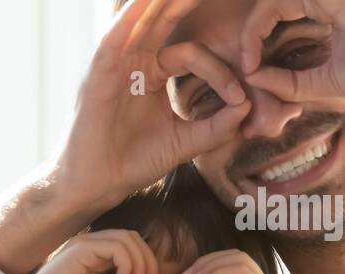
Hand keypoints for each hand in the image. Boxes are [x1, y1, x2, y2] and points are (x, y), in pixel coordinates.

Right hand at [18, 230, 163, 273]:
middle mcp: (92, 243)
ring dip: (140, 263)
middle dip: (148, 261)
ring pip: (127, 239)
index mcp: (98, 252)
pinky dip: (127, 264)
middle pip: (133, 238)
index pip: (132, 245)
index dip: (148, 264)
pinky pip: (116, 247)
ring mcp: (86, 242)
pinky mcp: (82, 247)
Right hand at [58, 0, 253, 204]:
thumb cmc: (134, 161)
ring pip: (142, 21)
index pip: (192, 54)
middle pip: (164, 21)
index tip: (238, 99)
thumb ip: (216, 126)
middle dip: (185, 3)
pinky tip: (143, 0)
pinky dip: (130, 16)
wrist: (98, 184)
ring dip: (159, 1)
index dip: (219, 72)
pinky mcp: (100, 72)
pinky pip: (116, 37)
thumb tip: (246, 106)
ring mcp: (117, 64)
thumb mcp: (185, 142)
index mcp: (153, 73)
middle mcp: (135, 62)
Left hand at [240, 0, 344, 102]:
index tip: (251, 69)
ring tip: (246, 59)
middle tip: (243, 62)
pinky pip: (277, 2)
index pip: (280, 10)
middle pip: (271, 4)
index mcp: (329, 7)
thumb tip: (252, 77)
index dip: (257, 37)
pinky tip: (253, 55)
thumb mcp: (325, 81)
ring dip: (249, 31)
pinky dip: (257, 27)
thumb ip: (289, 80)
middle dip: (249, 33)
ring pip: (270, 0)